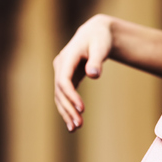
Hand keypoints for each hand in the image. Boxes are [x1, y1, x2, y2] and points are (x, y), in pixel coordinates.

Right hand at [53, 14, 112, 131]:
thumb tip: (94, 75)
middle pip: (60, 91)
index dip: (71, 95)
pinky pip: (64, 96)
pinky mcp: (66, 78)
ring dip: (66, 112)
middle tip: (78, 125)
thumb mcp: (101, 47)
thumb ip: (97, 60)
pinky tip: (73, 123)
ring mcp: (61, 72)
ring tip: (75, 128)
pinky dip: (68, 108)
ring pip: (59, 96)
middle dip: (68, 108)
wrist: (97, 33)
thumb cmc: (100, 39)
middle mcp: (60, 65)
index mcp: (66, 57)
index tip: (82, 109)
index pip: (63, 80)